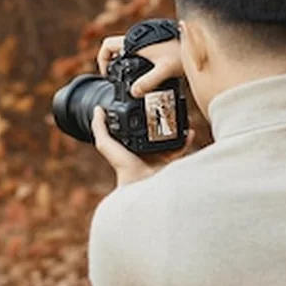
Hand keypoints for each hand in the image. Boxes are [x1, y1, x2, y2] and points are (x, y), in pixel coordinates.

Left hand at [93, 32, 192, 186]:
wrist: (141, 185)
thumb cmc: (123, 168)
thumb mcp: (106, 145)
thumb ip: (99, 128)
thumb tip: (97, 109)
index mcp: (132, 144)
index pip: (137, 125)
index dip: (141, 113)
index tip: (145, 100)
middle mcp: (146, 149)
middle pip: (155, 129)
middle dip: (162, 117)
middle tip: (167, 103)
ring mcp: (159, 155)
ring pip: (170, 136)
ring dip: (176, 125)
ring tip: (179, 113)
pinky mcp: (171, 161)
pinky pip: (181, 147)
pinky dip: (186, 138)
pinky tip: (188, 129)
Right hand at [96, 34, 183, 96]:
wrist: (198, 42)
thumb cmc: (182, 51)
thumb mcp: (165, 69)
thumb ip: (149, 82)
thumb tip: (134, 92)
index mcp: (134, 40)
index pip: (107, 45)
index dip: (102, 60)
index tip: (108, 74)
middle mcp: (138, 37)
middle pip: (116, 49)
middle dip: (114, 65)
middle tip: (118, 80)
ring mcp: (145, 41)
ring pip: (127, 51)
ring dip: (126, 63)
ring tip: (130, 80)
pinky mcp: (154, 44)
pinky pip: (138, 53)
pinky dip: (137, 62)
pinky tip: (145, 75)